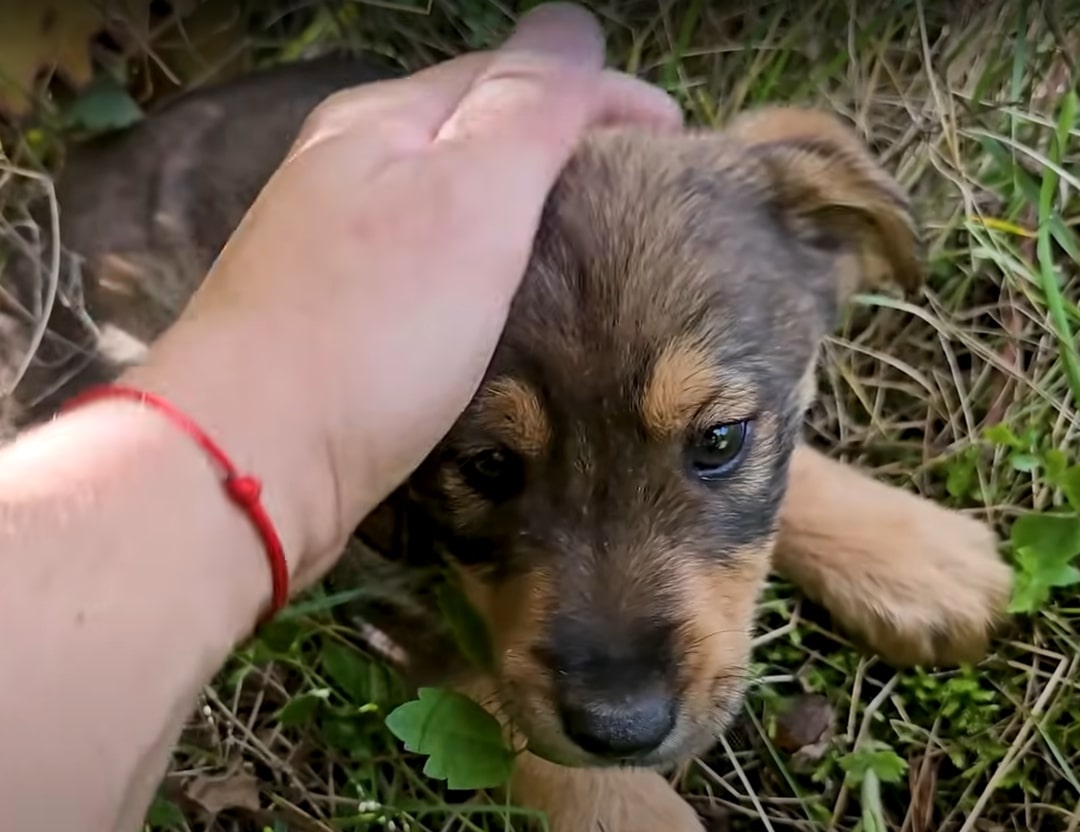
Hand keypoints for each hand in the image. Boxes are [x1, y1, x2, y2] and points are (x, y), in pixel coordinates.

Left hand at [124, 3, 681, 589]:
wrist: (251, 460)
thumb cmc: (369, 329)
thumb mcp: (466, 201)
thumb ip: (525, 108)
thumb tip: (574, 26)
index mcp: (386, 122)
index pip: (518, 73)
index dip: (606, 94)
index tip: (676, 142)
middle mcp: (352, 167)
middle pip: (480, 129)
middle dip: (565, 144)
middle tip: (639, 194)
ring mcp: (334, 240)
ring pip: (453, 196)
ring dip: (523, 204)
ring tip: (587, 243)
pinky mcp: (333, 310)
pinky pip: (429, 258)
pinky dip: (482, 260)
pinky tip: (503, 297)